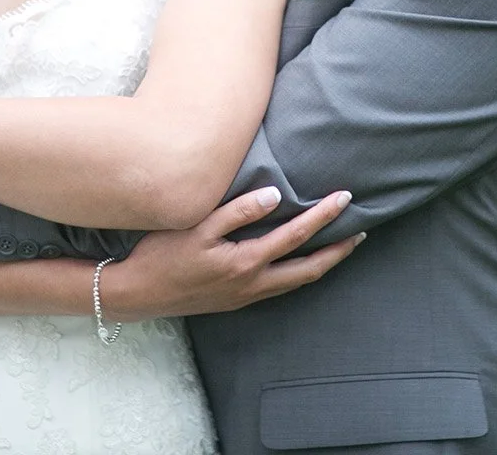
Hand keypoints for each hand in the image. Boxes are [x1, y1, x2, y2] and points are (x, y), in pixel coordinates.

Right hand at [107, 188, 362, 319]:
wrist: (134, 295)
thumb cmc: (161, 255)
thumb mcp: (196, 226)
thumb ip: (237, 211)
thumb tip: (275, 196)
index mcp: (246, 263)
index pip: (297, 235)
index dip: (325, 215)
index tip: (345, 197)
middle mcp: (252, 284)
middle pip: (309, 269)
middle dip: (338, 251)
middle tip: (362, 232)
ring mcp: (244, 296)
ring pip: (296, 283)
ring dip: (322, 264)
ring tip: (340, 247)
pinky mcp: (235, 301)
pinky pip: (279, 288)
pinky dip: (299, 273)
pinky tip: (299, 263)